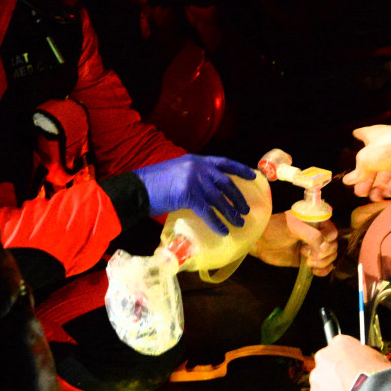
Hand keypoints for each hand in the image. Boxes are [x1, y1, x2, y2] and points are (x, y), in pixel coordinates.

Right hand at [133, 154, 255, 235]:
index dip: (240, 169)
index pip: (224, 162)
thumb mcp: (177, 170)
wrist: (137, 188)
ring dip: (231, 213)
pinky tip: (224, 230)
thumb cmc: (154, 182)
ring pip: (219, 199)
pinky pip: (208, 212)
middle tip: (246, 209)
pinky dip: (218, 222)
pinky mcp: (189, 196)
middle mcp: (198, 168)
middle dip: (238, 197)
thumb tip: (207, 187)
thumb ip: (193, 175)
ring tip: (239, 222)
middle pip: (226, 183)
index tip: (253, 177)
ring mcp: (194, 181)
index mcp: (196, 160)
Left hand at [250, 212, 338, 275]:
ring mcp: (314, 248)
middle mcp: (317, 234)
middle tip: (305, 253)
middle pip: (333, 246)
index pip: (332, 231)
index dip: (328, 239)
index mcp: (316, 221)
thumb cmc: (275, 229)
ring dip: (323, 262)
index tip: (317, 244)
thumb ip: (310, 234)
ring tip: (307, 262)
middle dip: (323, 253)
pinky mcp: (310, 260)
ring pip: (330, 257)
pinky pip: (325, 267)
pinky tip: (314, 271)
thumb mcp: (292, 227)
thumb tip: (325, 247)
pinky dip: (323, 271)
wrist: (260, 243)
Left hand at [308, 335, 390, 390]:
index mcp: (340, 344)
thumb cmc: (380, 379)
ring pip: (321, 387)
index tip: (351, 371)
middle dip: (335, 378)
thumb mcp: (377, 358)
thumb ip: (363, 359)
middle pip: (326, 368)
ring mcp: (317, 380)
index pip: (337, 350)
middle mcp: (324, 358)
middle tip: (349, 389)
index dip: (346, 363)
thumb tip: (363, 366)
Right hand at [342, 125, 390, 199]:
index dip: (357, 137)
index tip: (353, 139)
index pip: (362, 134)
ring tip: (374, 198)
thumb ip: (358, 172)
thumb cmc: (385, 148)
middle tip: (360, 193)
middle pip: (372, 163)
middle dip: (366, 179)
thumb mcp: (365, 159)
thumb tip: (347, 181)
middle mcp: (385, 144)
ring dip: (379, 186)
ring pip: (386, 172)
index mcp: (372, 136)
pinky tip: (387, 194)